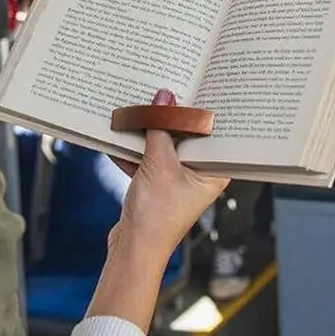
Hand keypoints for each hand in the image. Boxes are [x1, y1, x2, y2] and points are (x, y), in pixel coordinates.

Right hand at [85, 91, 228, 332]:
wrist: (132, 250)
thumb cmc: (156, 215)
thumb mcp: (159, 164)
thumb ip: (160, 129)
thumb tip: (164, 98)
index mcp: (213, 173)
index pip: (213, 134)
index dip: (204, 111)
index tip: (197, 85)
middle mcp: (199, 175)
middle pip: (185, 137)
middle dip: (169, 118)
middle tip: (162, 91)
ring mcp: (176, 181)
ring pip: (163, 146)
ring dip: (148, 132)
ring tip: (137, 108)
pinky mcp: (155, 185)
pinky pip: (147, 158)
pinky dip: (135, 148)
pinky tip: (121, 131)